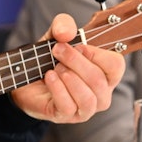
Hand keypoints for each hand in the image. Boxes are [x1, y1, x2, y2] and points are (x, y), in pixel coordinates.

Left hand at [9, 13, 125, 122]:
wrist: (25, 79)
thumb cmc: (49, 59)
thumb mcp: (56, 36)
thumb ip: (63, 24)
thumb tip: (67, 32)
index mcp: (105, 73)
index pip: (116, 66)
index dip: (97, 54)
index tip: (78, 46)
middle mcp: (100, 93)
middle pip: (99, 80)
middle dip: (75, 61)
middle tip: (57, 50)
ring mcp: (85, 108)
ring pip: (88, 98)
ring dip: (69, 78)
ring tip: (55, 68)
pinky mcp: (67, 116)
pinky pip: (68, 106)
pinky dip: (57, 88)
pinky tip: (50, 77)